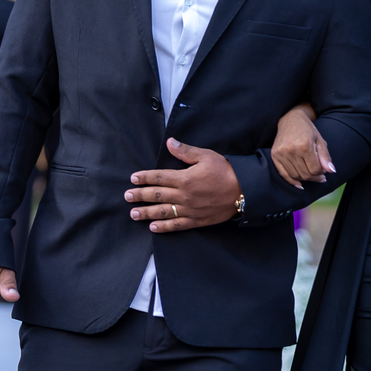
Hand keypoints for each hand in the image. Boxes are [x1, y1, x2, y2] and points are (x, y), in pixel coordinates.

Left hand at [126, 138, 242, 232]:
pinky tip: (153, 228)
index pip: (159, 177)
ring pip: (163, 212)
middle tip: (127, 196)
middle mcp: (184, 195)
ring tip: (133, 214)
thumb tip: (170, 142)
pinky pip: (177, 225)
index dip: (145, 177)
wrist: (244, 191)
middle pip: (157, 195)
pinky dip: (164, 227)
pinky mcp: (196, 220)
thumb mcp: (206, 156)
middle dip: (140, 195)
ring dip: (146, 213)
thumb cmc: (225, 171)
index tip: (133, 178)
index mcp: (185, 178)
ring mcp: (189, 209)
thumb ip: (186, 151)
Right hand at [272, 104, 332, 188]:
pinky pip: (283, 174)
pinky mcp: (274, 155)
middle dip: (315, 177)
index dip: (321, 172)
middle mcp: (291, 150)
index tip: (323, 169)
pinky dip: (292, 181)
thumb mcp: (320, 140)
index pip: (315, 169)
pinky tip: (299, 184)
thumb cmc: (308, 130)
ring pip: (295, 175)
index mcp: (304, 145)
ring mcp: (281, 153)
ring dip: (305, 179)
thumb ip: (325, 156)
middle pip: (305, 174)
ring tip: (311, 174)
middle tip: (320, 175)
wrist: (291, 120)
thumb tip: (331, 171)